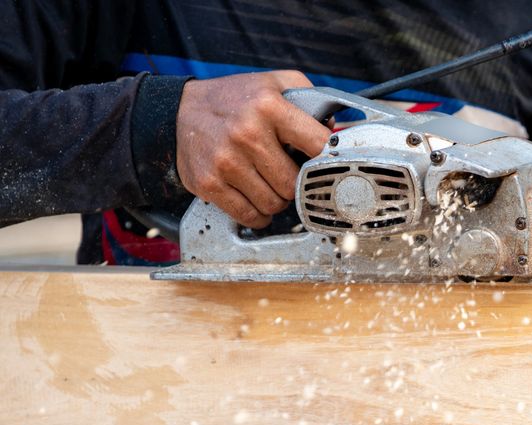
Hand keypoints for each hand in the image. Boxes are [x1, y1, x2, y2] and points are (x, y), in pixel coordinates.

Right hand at [176, 71, 329, 227]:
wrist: (179, 112)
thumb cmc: (233, 101)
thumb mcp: (272, 84)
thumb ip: (309, 99)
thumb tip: (336, 131)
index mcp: (269, 107)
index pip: (317, 145)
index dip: (326, 160)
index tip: (326, 166)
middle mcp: (247, 133)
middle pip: (293, 185)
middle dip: (293, 184)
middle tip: (284, 175)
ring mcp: (226, 161)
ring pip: (274, 205)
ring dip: (275, 201)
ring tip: (266, 183)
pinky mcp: (210, 184)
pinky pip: (250, 216)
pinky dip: (258, 215)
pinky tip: (255, 199)